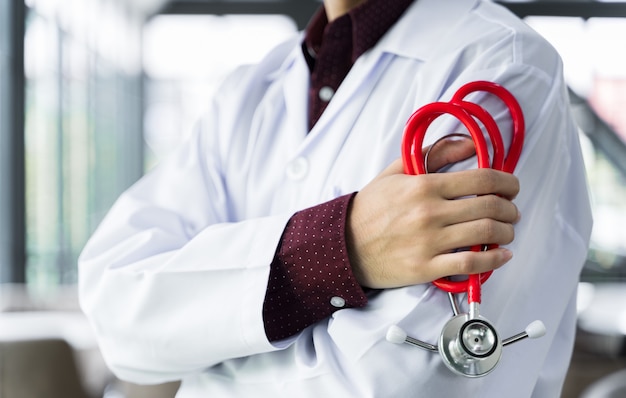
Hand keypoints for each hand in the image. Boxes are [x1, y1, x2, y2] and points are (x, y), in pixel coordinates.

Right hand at [346, 136, 519, 288]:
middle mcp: (429, 213)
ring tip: (506, 231)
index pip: (482, 179)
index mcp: (424, 186)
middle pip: (490, 207)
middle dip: (510, 208)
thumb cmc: (371, 208)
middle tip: (511, 210)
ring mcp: (429, 242)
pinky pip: (470, 264)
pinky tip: (501, 255)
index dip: (507, 182)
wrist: (344, 245)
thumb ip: (434, 154)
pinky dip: (494, 260)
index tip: (512, 186)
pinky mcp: (426, 267)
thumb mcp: (396, 172)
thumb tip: (469, 143)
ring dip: (506, 232)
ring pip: (486, 234)